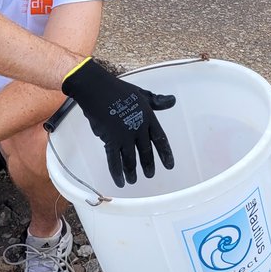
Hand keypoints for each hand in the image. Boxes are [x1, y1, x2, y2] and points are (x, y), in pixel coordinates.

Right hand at [61, 59, 174, 187]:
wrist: (97, 90)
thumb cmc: (118, 90)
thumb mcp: (141, 94)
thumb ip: (157, 101)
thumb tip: (173, 100)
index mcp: (148, 118)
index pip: (160, 139)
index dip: (165, 153)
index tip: (170, 166)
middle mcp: (138, 129)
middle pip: (146, 151)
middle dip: (148, 164)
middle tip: (150, 175)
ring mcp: (124, 136)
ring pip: (131, 159)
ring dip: (132, 172)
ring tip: (134, 181)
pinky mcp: (110, 140)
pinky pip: (114, 160)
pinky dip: (117, 173)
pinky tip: (120, 181)